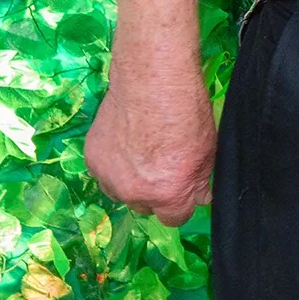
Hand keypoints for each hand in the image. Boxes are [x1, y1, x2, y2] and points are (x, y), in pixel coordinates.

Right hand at [85, 63, 217, 225]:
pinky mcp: (92, 159)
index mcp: (168, 193)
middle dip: (156, 192)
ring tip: (143, 151)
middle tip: (163, 164)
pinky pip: (105, 173)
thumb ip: (200, 180)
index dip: (181, 204)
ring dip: (132, 181)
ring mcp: (110, 178)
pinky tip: (127, 140)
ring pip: (122, 192)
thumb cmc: (186, 111)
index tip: (184, 189)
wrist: (151, 80)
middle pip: (147, 207)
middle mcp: (136, 193)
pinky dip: (115, 164)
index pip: (175, 219)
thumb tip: (200, 198)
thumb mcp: (207, 149)